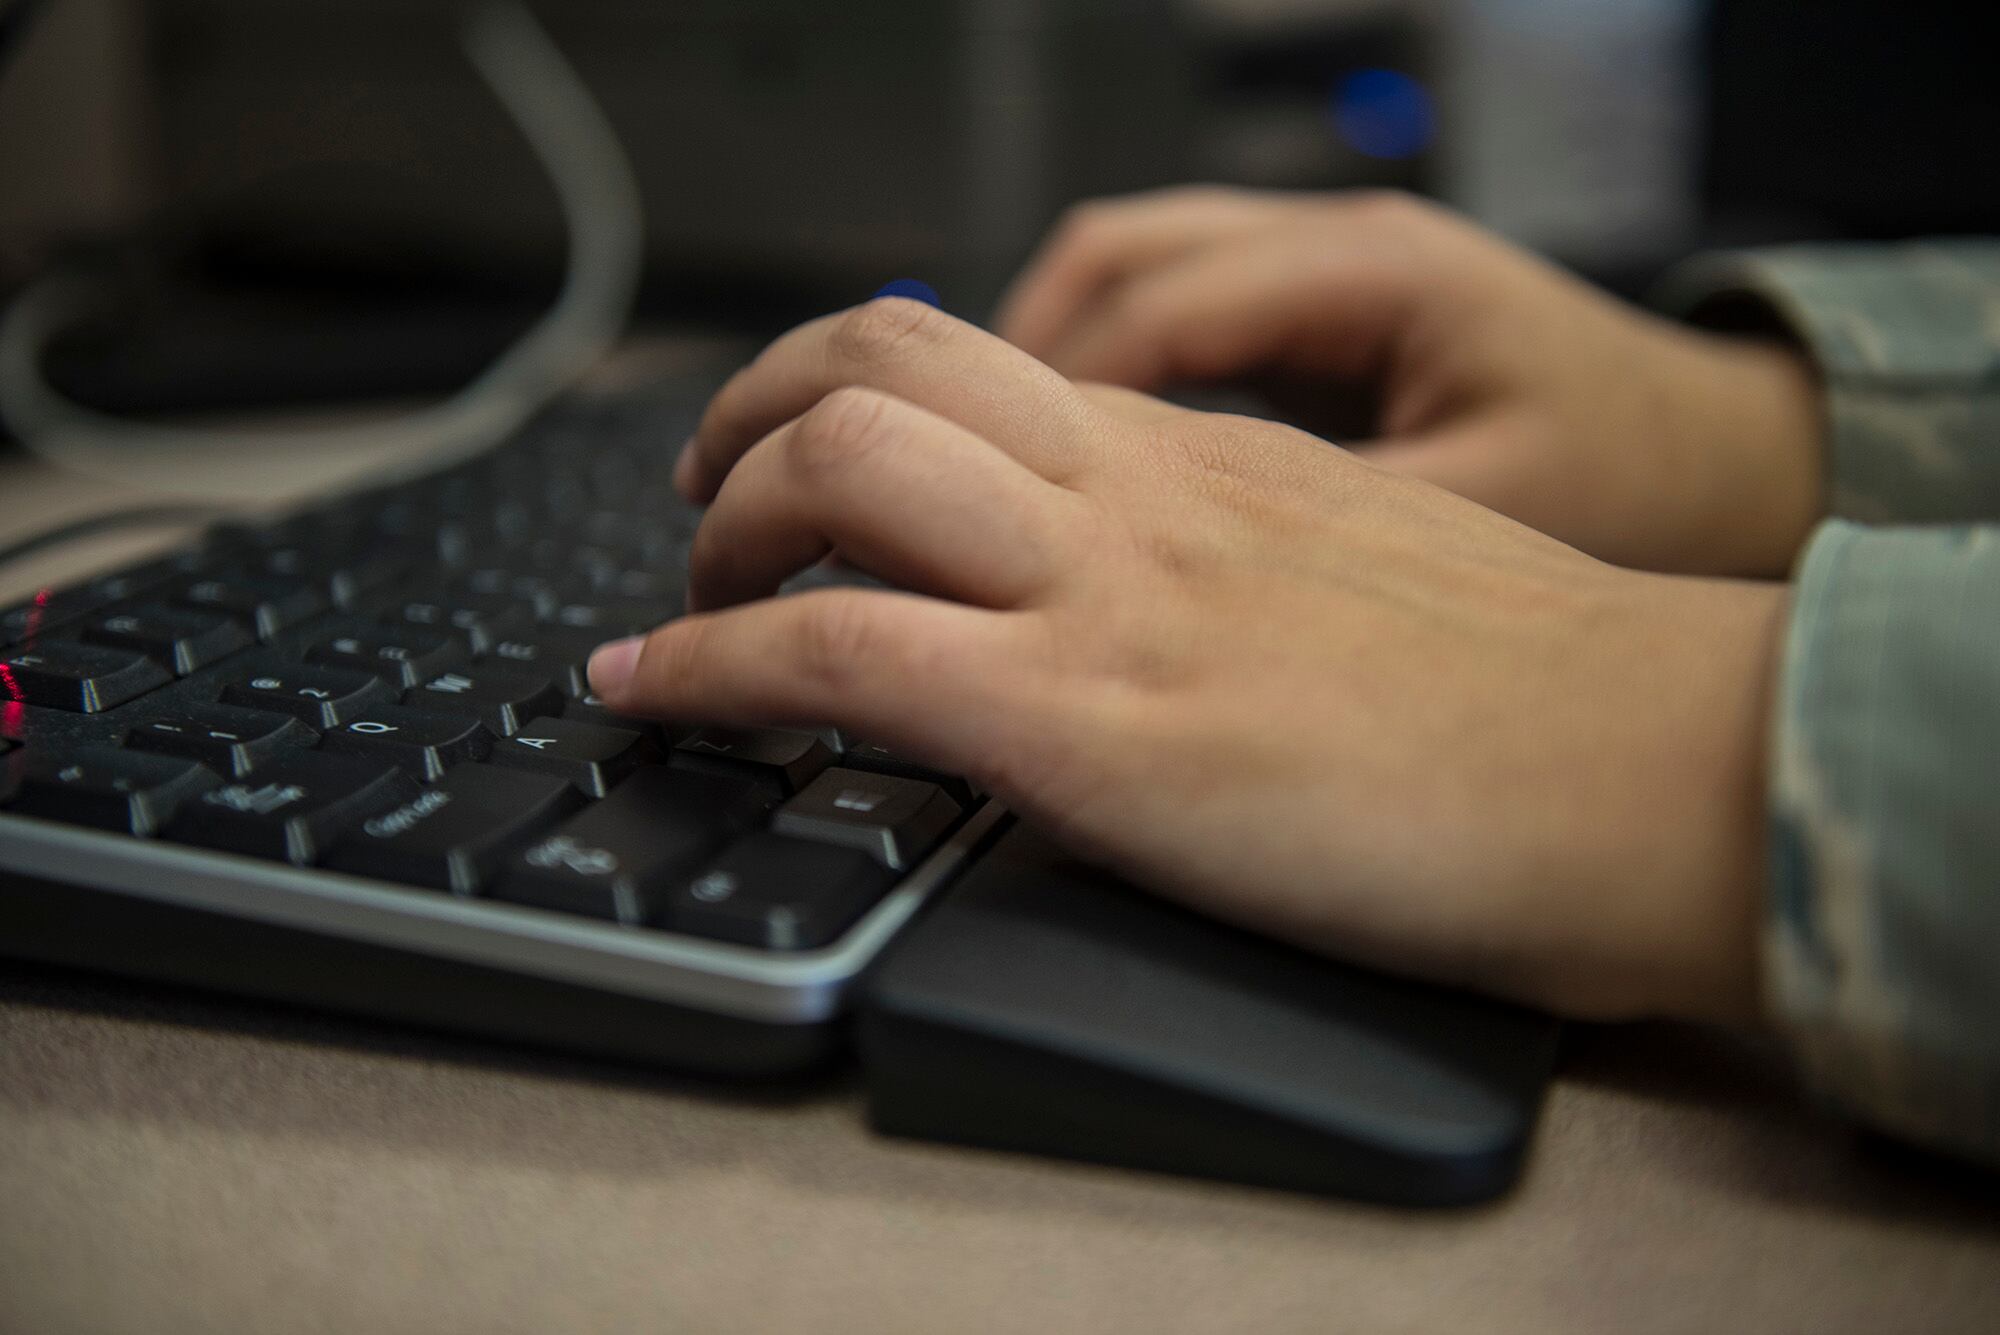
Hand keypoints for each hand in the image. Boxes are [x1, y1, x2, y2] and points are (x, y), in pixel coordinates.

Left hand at [598, 299, 1788, 1022]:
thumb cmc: (1549, 696)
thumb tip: (1162, 593)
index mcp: (1208, 455)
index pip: (976, 359)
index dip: (843, 390)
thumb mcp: (1371, 565)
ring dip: (718, 525)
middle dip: (748, 420)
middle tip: (708, 507)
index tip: (796, 454)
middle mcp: (1141, 490)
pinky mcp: (1089, 724)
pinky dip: (708, 662)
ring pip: (836, 461)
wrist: (1657, 766)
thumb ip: (1247, 551)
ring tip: (685, 606)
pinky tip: (653, 692)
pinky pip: (837, 646)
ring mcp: (1109, 594)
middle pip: (879, 360)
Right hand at [996, 187, 1824, 577]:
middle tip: (932, 465)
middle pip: (1116, 256)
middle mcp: (1341, 250)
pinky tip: (1085, 473)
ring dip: (1048, 363)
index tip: (962, 485)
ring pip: (1136, 278)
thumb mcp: (1475, 519)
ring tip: (981, 470)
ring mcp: (1330, 277)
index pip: (1153, 305)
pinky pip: (1183, 327)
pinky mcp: (1328, 328)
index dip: (1042, 393)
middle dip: (1003, 355)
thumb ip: (1323, 527)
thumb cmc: (1629, 484)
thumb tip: (1170, 570)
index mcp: (1377, 276)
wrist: (1719, 481)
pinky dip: (1114, 383)